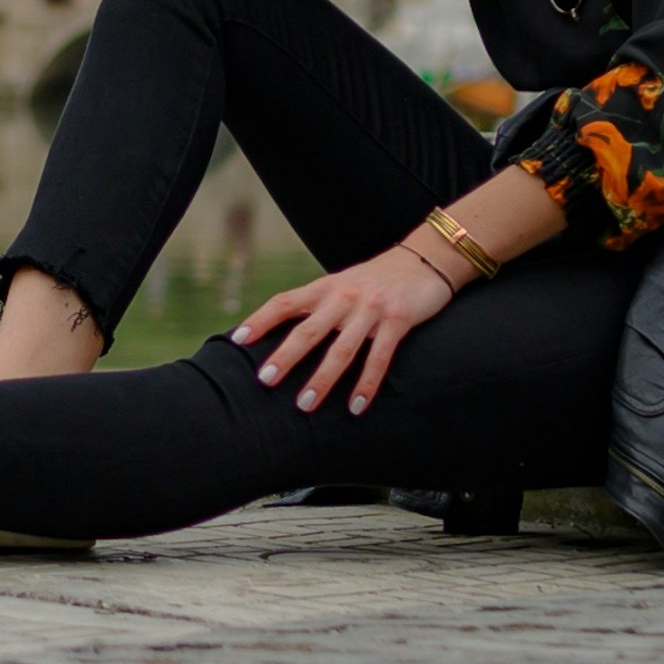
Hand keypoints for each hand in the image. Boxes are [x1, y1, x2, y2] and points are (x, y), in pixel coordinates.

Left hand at [233, 240, 458, 416]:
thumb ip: (317, 305)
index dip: (260, 320)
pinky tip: (356, 405)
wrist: (426, 258)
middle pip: (308, 330)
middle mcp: (344, 296)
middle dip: (285, 356)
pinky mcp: (398, 319)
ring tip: (305, 404)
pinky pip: (379, 357)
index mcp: (325, 287)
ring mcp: (371, 309)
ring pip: (341, 349)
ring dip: (322, 379)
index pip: (284, 302)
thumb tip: (284, 331)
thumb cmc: (377, 279)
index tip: (237, 340)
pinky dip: (367, 383)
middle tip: (264, 381)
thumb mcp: (343, 284)